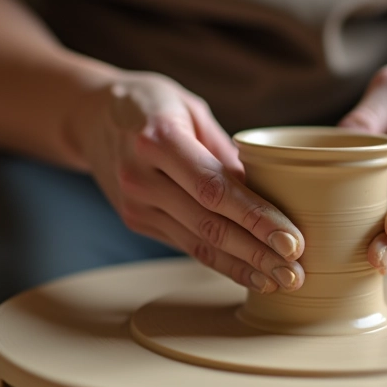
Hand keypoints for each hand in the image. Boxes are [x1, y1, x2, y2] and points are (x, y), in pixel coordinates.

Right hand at [71, 71, 305, 292]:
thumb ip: (227, 151)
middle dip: (257, 252)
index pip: (214, 188)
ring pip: (198, 243)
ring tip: (283, 280)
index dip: (255, 218)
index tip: (291, 239)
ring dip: (244, 266)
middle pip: (209, 223)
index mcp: (158, 138)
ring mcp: (135, 203)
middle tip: (296, 272)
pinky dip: (222, 263)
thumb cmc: (152, 105)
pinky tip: (252, 273)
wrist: (90, 116)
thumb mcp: (191, 109)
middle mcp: (141, 175)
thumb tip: (271, 189)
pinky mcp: (135, 220)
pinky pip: (186, 245)